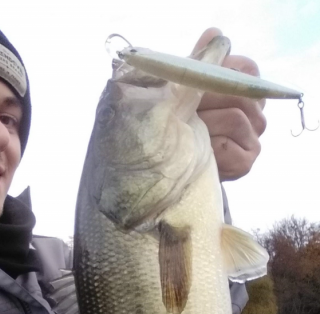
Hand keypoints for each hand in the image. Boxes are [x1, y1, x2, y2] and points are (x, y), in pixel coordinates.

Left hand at [193, 28, 266, 180]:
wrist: (173, 163)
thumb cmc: (178, 122)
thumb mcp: (184, 89)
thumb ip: (199, 61)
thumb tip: (214, 34)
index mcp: (246, 87)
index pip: (245, 68)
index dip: (218, 74)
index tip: (193, 84)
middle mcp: (255, 110)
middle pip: (240, 93)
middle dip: (206, 100)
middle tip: (185, 110)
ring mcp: (254, 136)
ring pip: (235, 117)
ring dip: (204, 125)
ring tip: (187, 132)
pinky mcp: (246, 161)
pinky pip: (229, 145)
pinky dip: (209, 147)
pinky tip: (198, 150)